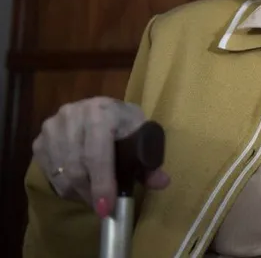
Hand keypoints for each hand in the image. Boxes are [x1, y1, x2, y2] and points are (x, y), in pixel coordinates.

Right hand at [32, 97, 170, 217]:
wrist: (100, 111)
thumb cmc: (124, 126)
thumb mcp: (142, 137)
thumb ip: (150, 162)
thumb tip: (162, 183)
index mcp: (101, 112)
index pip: (97, 153)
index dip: (102, 183)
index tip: (106, 208)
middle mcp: (72, 114)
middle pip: (76, 167)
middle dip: (91, 193)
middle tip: (102, 208)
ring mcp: (52, 126)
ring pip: (62, 173)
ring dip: (78, 192)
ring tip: (93, 196)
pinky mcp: (39, 139)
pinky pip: (49, 173)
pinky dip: (64, 186)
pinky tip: (79, 186)